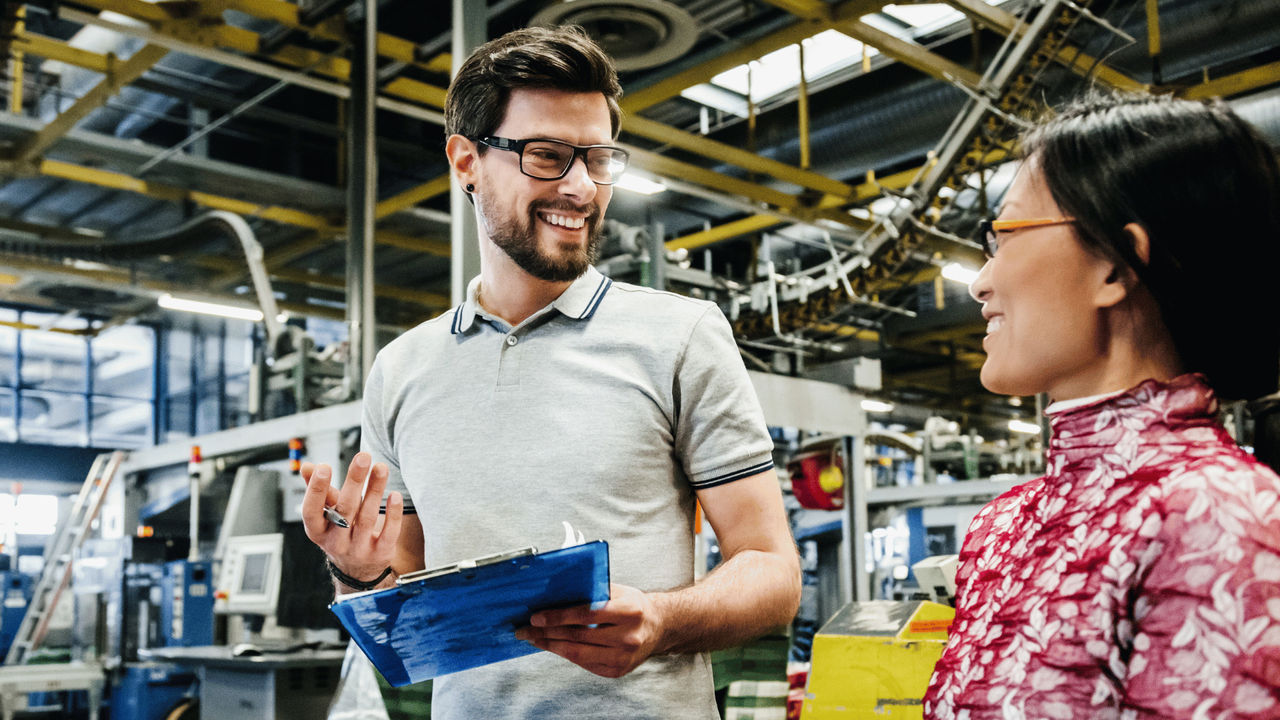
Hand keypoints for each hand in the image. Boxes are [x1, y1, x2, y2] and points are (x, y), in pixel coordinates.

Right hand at [299, 452, 402, 586]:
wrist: (357, 569)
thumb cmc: (339, 532)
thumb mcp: (324, 515)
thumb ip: (317, 490)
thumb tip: (306, 466)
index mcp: (317, 531)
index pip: (311, 511)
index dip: (316, 489)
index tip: (324, 466)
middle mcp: (335, 542)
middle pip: (344, 510)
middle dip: (354, 481)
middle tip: (363, 457)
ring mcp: (358, 549)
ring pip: (367, 517)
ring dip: (375, 490)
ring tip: (381, 467)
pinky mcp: (380, 553)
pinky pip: (388, 533)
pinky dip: (393, 514)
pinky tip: (395, 495)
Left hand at [515, 584, 665, 677]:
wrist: (660, 626)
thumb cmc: (634, 605)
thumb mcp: (617, 591)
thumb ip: (592, 591)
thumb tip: (555, 593)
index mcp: (630, 611)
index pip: (587, 614)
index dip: (559, 616)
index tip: (537, 617)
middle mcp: (629, 636)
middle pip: (578, 637)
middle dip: (547, 633)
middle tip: (526, 629)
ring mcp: (624, 657)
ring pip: (578, 654)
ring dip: (551, 646)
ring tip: (534, 639)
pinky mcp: (618, 671)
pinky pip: (585, 664)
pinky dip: (566, 655)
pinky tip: (553, 646)